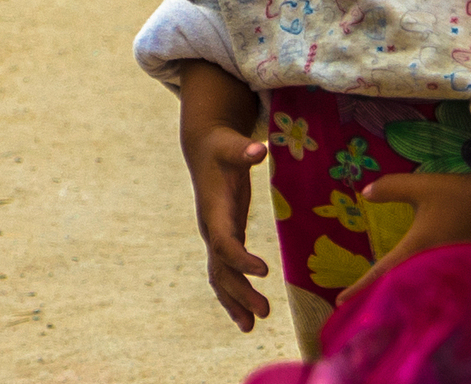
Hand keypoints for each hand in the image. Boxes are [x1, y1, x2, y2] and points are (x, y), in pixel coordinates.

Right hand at [178, 60, 268, 331]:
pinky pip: (226, 272)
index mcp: (214, 210)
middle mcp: (211, 228)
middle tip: (265, 312)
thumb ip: (244, 150)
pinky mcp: (224, 236)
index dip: (241, 258)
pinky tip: (247, 314)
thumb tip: (258, 149)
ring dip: (235, 301)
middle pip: (222, 268)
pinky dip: (235, 293)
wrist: (205, 149)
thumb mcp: (233, 144)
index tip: (264, 271)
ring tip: (253, 325)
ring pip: (221, 276)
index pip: (224, 242)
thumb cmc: (222, 146)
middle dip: (241, 291)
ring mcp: (216, 235)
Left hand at [335, 70, 470, 306]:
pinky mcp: (470, 280)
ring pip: (424, 302)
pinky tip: (429, 316)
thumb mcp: (422, 186)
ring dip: (408, 312)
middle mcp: (432, 266)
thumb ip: (392, 188)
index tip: (340, 302)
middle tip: (362, 321)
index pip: (382, 273)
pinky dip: (436, 309)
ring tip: (390, 322)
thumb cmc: (459, 192)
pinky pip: (449, 301)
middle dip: (381, 308)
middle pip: (400, 295)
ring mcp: (452, 276)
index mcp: (417, 247)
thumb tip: (363, 193)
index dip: (359, 289)